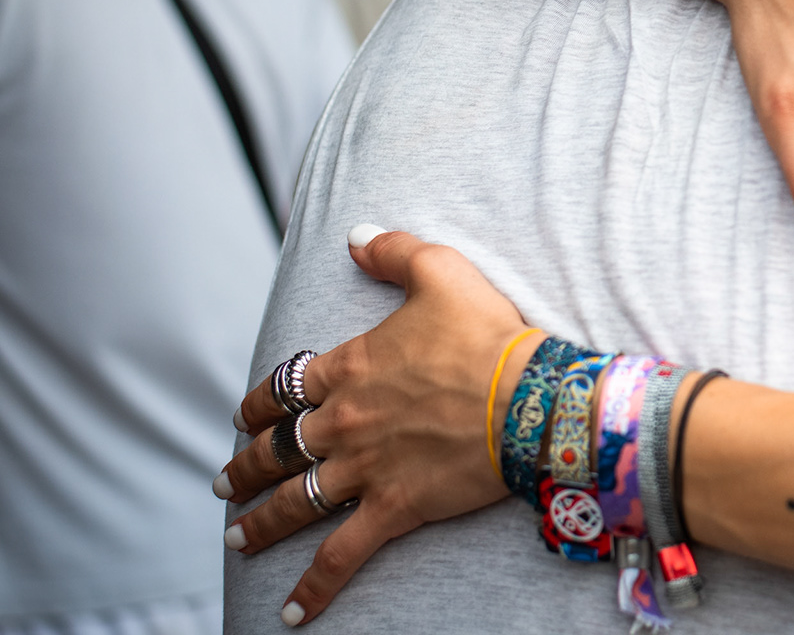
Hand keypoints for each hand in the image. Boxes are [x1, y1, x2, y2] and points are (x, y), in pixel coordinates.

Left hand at [217, 229, 528, 624]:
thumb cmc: (488, 335)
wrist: (529, 398)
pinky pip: (340, 555)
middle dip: (244, 467)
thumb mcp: (442, 272)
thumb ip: (394, 252)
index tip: (245, 416)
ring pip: (294, 501)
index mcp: (349, 368)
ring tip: (237, 538)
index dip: (258, 404)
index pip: (284, 388)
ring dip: (259, 522)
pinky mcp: (392, 510)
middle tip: (226, 480)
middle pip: (275, 450)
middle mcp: (343, 422)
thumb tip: (355, 234)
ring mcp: (364, 469)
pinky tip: (290, 615)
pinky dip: (313, 588)